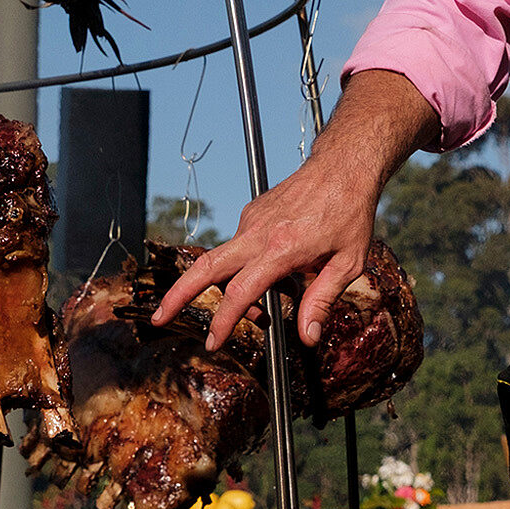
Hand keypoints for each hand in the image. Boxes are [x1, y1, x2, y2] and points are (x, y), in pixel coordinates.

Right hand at [153, 70, 440, 349]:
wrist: (342, 166)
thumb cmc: (350, 213)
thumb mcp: (347, 263)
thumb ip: (322, 301)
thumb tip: (308, 337)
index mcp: (281, 250)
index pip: (240, 292)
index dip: (223, 322)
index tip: (213, 343)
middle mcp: (258, 233)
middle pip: (205, 267)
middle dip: (178, 295)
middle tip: (159, 318)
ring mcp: (251, 220)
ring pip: (224, 261)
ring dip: (228, 289)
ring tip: (253, 314)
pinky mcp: (252, 213)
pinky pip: (240, 247)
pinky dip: (245, 268)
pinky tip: (272, 277)